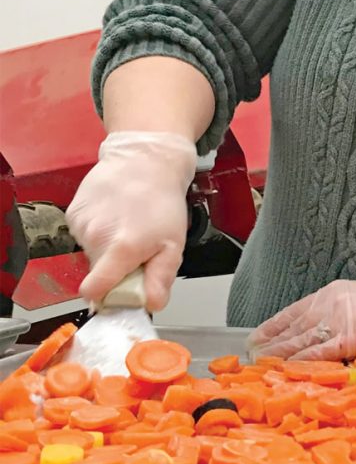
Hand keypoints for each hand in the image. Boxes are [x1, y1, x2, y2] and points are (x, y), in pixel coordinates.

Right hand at [66, 131, 197, 311]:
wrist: (145, 159)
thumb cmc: (162, 199)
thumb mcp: (173, 243)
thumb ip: (161, 277)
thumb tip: (152, 304)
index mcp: (121, 249)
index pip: (94, 290)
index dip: (104, 297)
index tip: (115, 293)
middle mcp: (96, 237)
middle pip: (96, 272)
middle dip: (113, 268)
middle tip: (135, 248)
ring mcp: (81, 223)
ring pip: (90, 252)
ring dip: (105, 247)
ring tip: (125, 225)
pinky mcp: (73, 212)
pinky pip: (82, 234)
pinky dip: (96, 230)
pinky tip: (112, 215)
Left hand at [247, 247, 355, 360]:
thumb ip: (346, 319)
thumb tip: (330, 338)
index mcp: (334, 294)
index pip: (294, 312)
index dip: (272, 327)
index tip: (256, 338)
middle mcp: (330, 303)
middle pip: (291, 328)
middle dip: (268, 345)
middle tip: (246, 358)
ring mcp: (339, 319)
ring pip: (299, 342)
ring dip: (276, 357)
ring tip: (257, 369)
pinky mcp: (352, 337)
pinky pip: (318, 354)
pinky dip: (299, 365)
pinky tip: (284, 374)